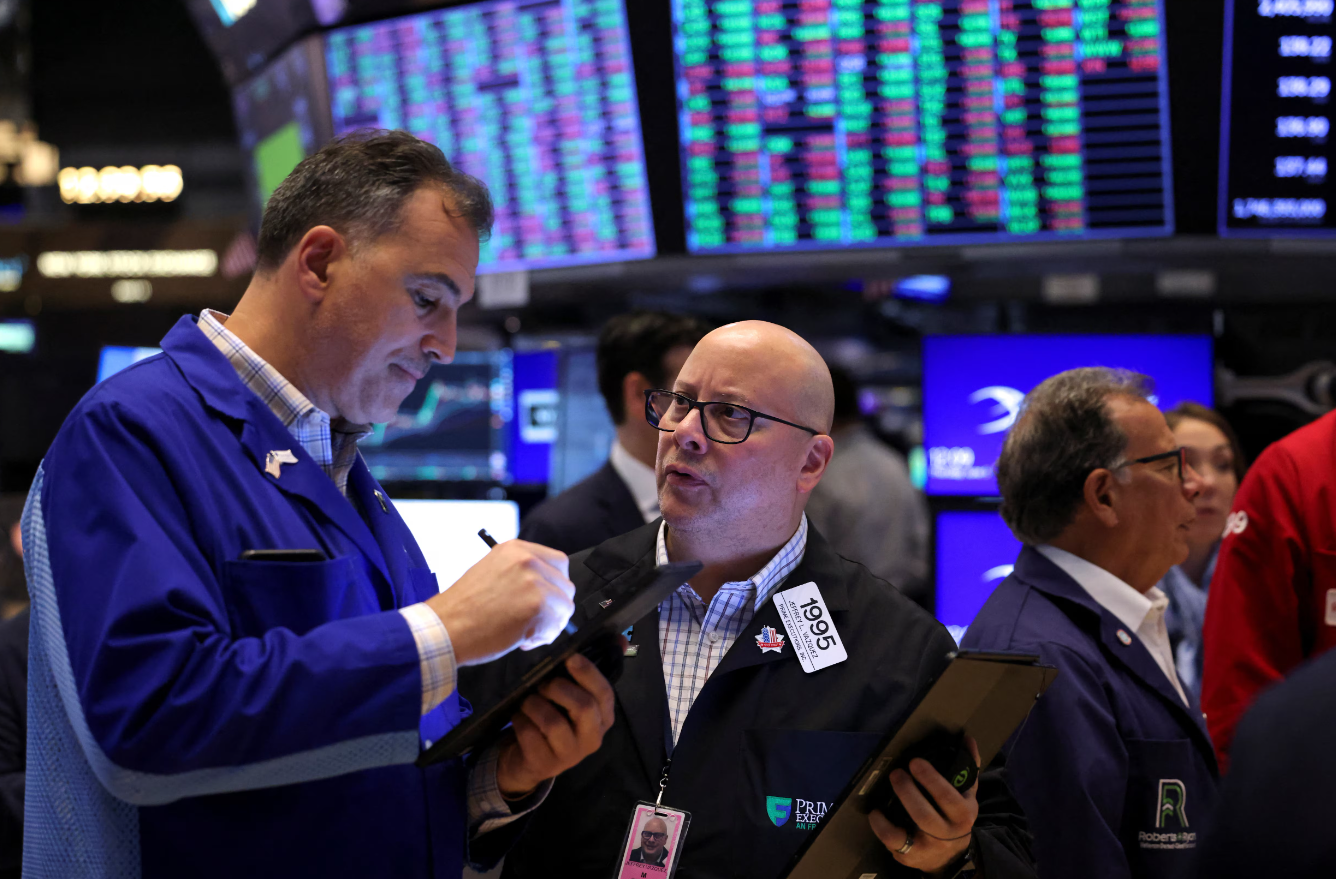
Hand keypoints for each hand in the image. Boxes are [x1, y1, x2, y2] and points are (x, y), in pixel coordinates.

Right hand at [426, 539, 574, 665]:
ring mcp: (535, 583)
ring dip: (549, 624)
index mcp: (516, 549)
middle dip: (553, 607)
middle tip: (533, 620)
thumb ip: (520, 573)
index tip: (545, 598)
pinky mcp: (538, 608)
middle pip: (565, 586)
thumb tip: (546, 586)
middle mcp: (528, 561)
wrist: (445, 627)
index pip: (558, 562)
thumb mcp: (491, 571)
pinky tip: (522, 639)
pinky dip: (543, 638)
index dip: (554, 585)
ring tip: (525, 632)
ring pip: (565, 608)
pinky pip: (556, 627)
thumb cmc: (463, 607)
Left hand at [494, 648, 619, 796]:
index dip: (588, 673)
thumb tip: (621, 639)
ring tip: (527, 703)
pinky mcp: (544, 765)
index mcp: (603, 720)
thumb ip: (593, 671)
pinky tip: (519, 718)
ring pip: (552, 721)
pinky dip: (520, 720)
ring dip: (534, 704)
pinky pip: (529, 733)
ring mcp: (569, 756)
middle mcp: (592, 739)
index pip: (605, 694)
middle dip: (558, 688)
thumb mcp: (573, 698)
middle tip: (542, 685)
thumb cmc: (554, 720)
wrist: (528, 761)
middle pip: (583, 706)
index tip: (570, 657)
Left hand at [868, 737, 979, 875]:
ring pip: (906, 832)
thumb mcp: (966, 795)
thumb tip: (967, 739)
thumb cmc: (955, 817)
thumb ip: (968, 767)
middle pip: (925, 815)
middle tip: (896, 772)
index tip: (915, 761)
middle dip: (908, 792)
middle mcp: (947, 833)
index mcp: (963, 814)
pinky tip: (876, 811)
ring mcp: (927, 846)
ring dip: (893, 809)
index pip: (948, 798)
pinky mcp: (910, 856)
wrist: (950, 857)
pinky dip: (881, 826)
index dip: (931, 779)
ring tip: (887, 788)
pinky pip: (893, 841)